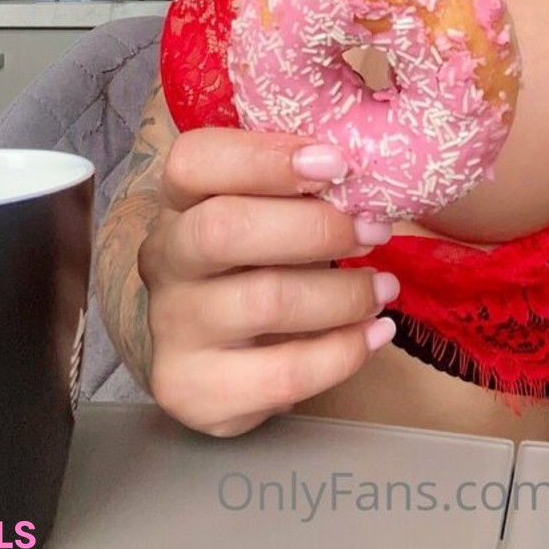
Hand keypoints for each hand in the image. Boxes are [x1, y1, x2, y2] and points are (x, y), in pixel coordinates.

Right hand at [138, 127, 396, 436]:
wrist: (216, 352)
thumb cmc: (258, 259)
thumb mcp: (265, 210)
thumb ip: (298, 184)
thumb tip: (369, 175)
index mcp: (179, 199)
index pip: (195, 161)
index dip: (265, 158)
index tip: (337, 163)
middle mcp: (164, 259)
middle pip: (224, 228)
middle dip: (316, 227)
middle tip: (374, 230)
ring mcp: (171, 329)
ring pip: (265, 302)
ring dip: (344, 293)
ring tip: (384, 287)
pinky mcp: (191, 391)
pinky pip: (283, 374)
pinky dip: (344, 352)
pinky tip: (375, 334)